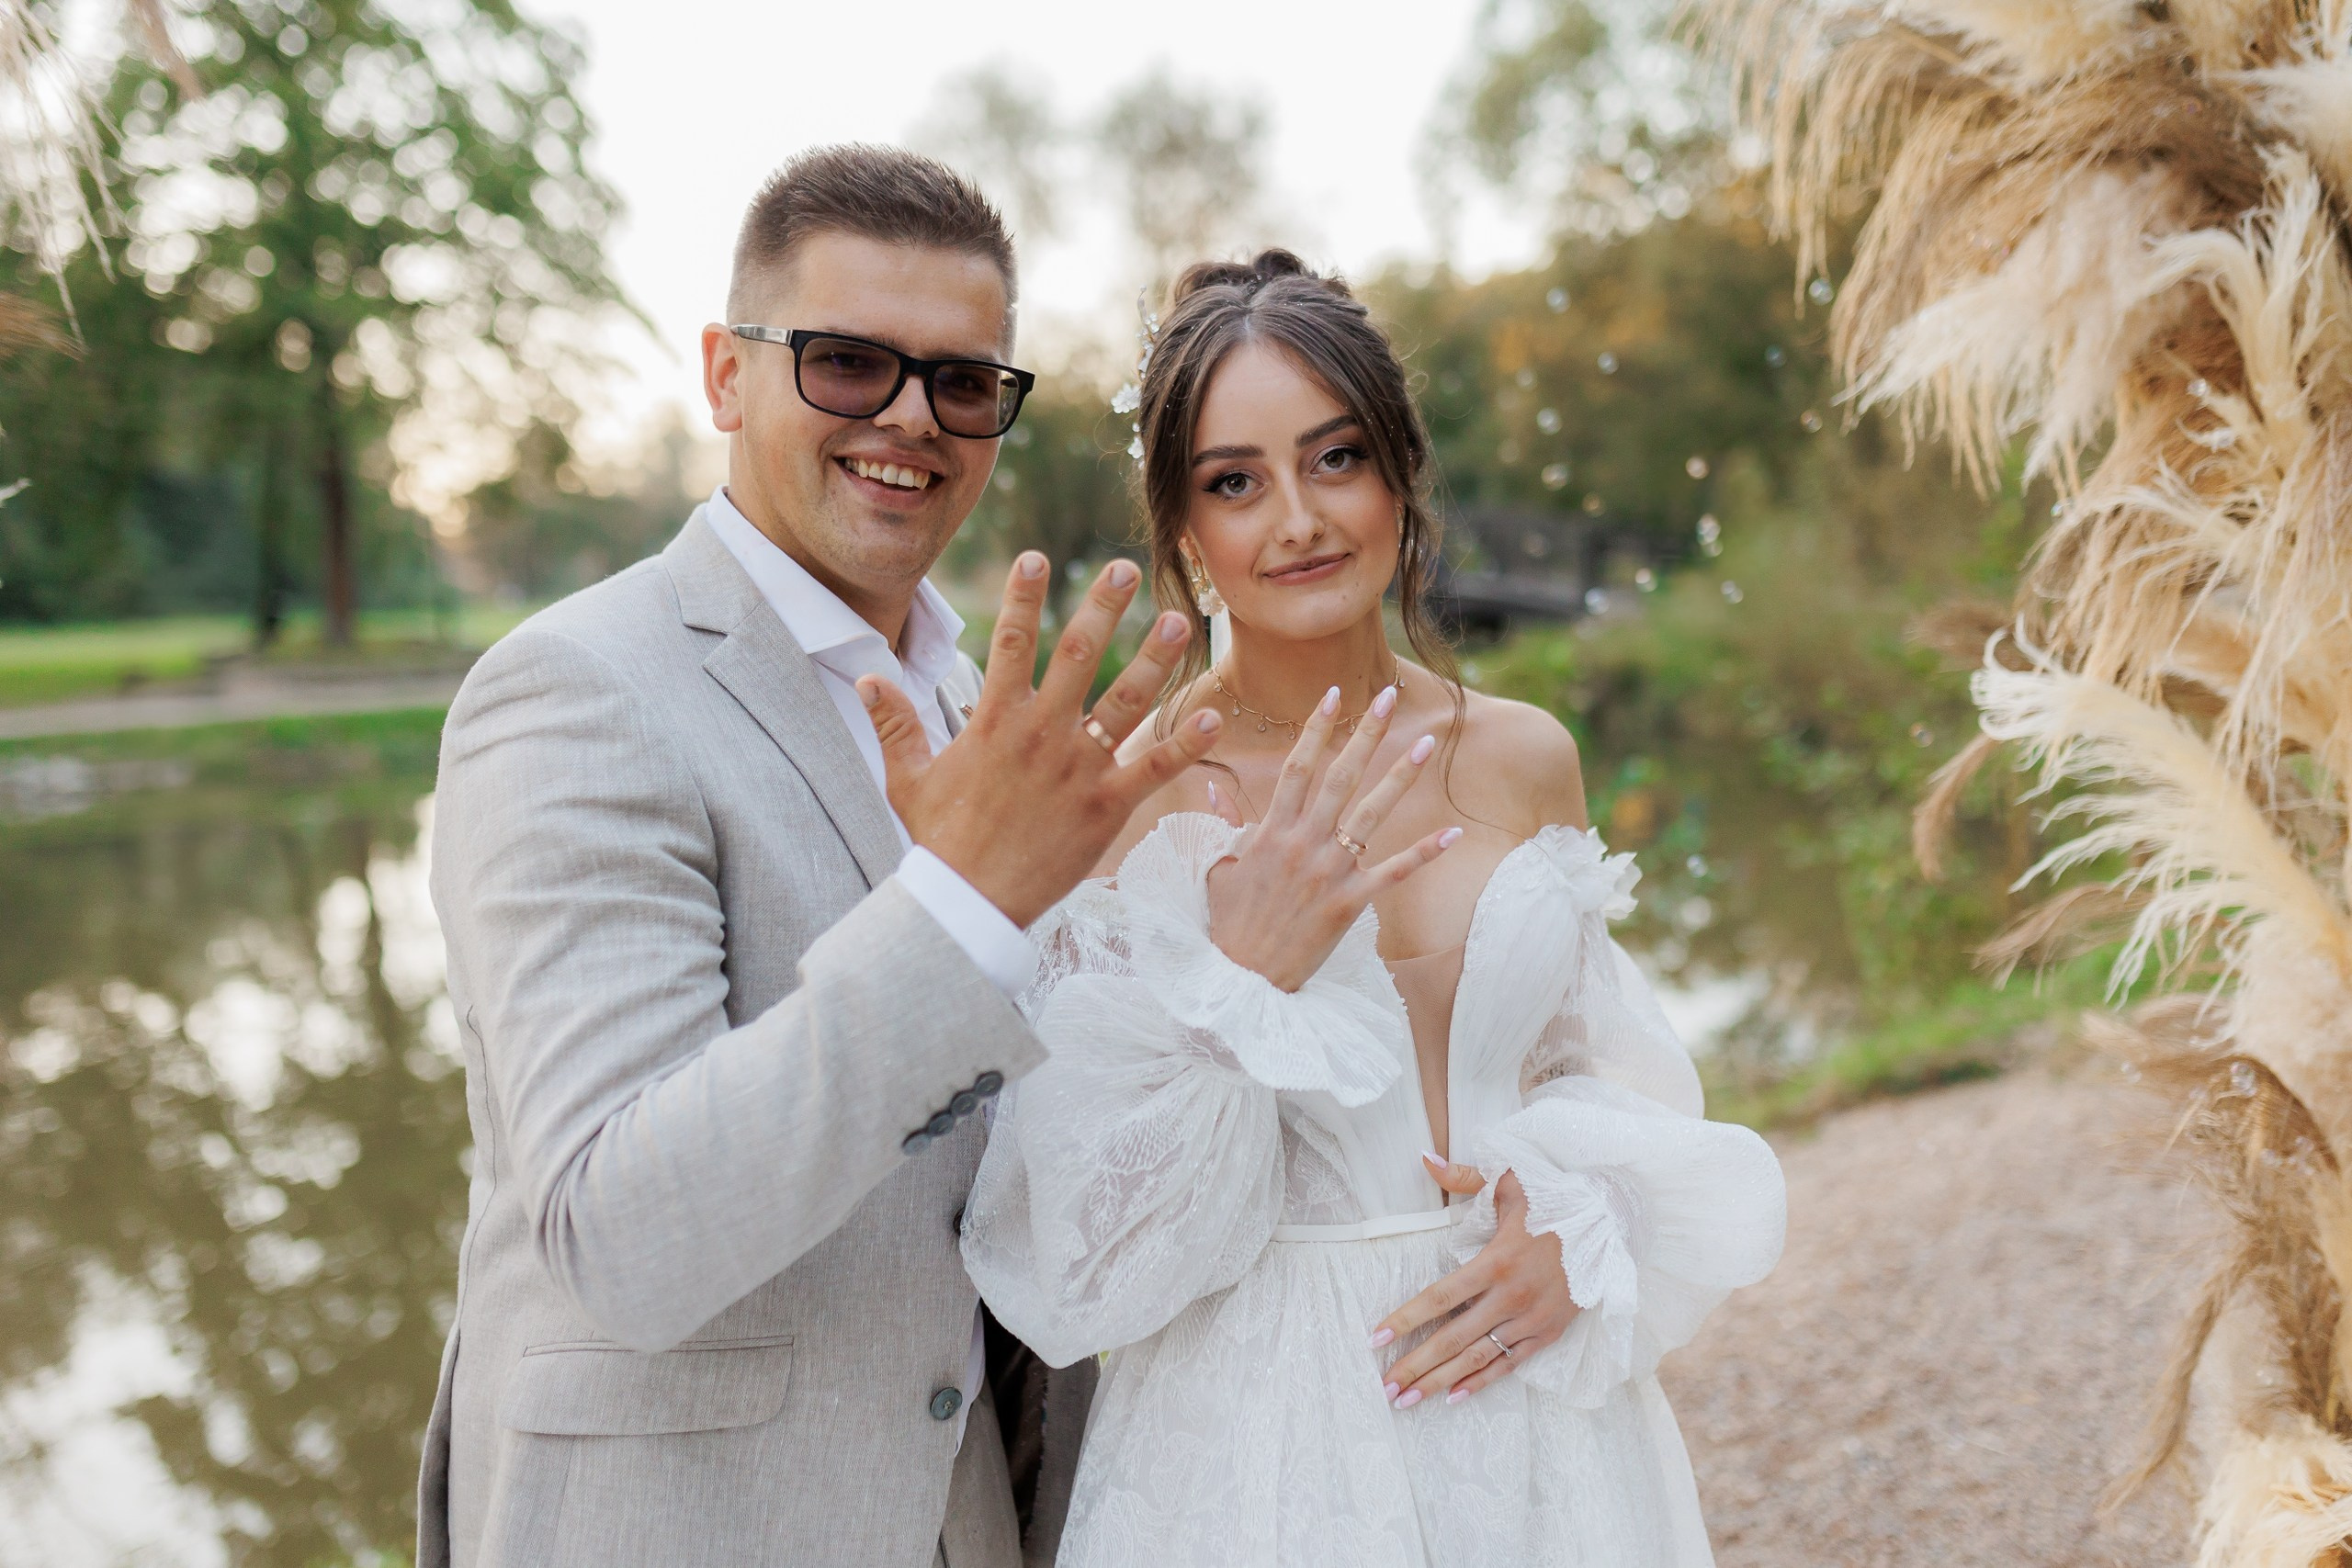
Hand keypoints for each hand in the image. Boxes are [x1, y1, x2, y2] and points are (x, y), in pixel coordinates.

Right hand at [860, 553, 1220, 928]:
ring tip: (1179, 621)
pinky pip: (1152, 768)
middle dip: (1103, 606)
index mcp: (995, 720)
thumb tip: (866, 678)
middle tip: (1125, 568)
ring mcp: (1077, 768)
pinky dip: (1184, 744)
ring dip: (1155, 659)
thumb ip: (894, 723)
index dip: (1025, 596)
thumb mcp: (907, 778)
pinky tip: (1212, 717)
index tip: (1039, 556)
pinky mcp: (1106, 807)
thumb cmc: (939, 841)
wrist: (967, 901)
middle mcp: (1041, 733)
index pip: (1012, 641)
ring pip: (1125, 701)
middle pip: (1078, 654)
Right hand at [1200, 683, 1457, 990]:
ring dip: (1400, 776)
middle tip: (1390, 698)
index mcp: (1271, 831)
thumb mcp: (1219, 868)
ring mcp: (1330, 872)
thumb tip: (1212, 786)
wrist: (1240, 978)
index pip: (1298, 767)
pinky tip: (1452, 831)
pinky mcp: (1351, 903)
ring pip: (1371, 813)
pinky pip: (1394, 872)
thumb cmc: (1228, 923)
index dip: (1317, 729)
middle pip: (1341, 777)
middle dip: (1367, 734)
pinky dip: (1424, 852)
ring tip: (1426, 743)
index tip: (1334, 695)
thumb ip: (1223, 825)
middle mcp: (1303, 843)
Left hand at [1369, 1157, 1579, 1408]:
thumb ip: (1464, 1176)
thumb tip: (1425, 1159)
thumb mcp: (1510, 1181)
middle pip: (1454, 1338)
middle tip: (1386, 1387)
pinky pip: (1510, 1363)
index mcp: (1497, 1260)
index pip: (1440, 1297)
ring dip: (1441, 1381)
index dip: (1405, 1319)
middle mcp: (1512, 1296)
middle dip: (1416, 1364)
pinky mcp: (1549, 1332)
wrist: (1613, 1223)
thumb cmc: (1555, 1199)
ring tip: (1408, 1399)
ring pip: (1479, 1357)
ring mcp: (1532, 1318)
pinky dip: (1482, 1382)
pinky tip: (1454, 1396)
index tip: (1375, 1339)